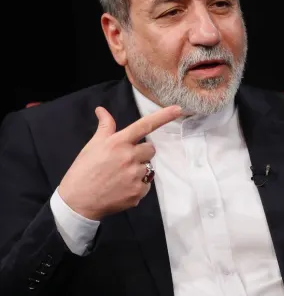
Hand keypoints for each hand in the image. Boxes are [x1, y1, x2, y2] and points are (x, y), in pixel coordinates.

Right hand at [57, 105, 181, 220]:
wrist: (77, 202)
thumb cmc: (83, 171)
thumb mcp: (92, 145)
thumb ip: (105, 127)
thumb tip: (102, 110)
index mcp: (119, 143)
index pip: (145, 125)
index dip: (163, 116)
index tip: (178, 108)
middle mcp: (130, 157)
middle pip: (150, 149)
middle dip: (141, 153)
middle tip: (124, 161)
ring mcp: (135, 175)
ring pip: (148, 167)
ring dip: (139, 170)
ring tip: (120, 176)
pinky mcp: (138, 192)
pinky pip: (146, 184)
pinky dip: (137, 186)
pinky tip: (122, 188)